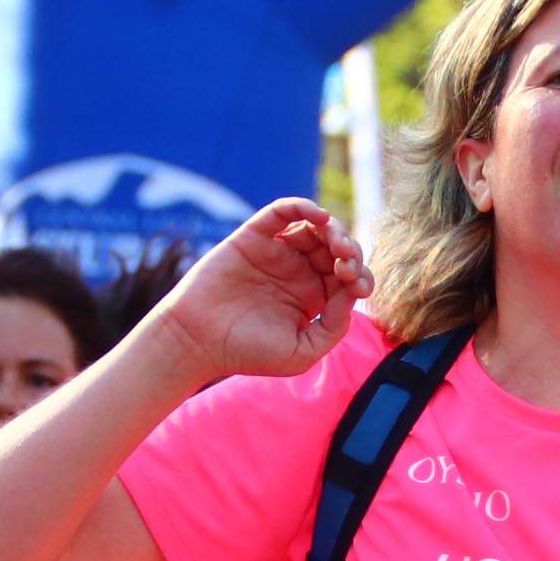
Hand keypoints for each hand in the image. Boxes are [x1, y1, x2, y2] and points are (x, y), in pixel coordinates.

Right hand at [155, 201, 373, 389]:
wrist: (198, 341)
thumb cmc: (247, 353)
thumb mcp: (302, 353)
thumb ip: (333, 328)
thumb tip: (352, 293)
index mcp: (312, 298)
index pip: (348, 278)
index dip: (361, 277)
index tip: (359, 288)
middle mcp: (298, 272)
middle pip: (336, 249)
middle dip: (351, 253)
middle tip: (346, 265)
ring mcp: (277, 253)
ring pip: (315, 228)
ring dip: (334, 230)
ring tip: (337, 245)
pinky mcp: (254, 238)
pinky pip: (281, 212)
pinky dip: (302, 207)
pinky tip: (319, 217)